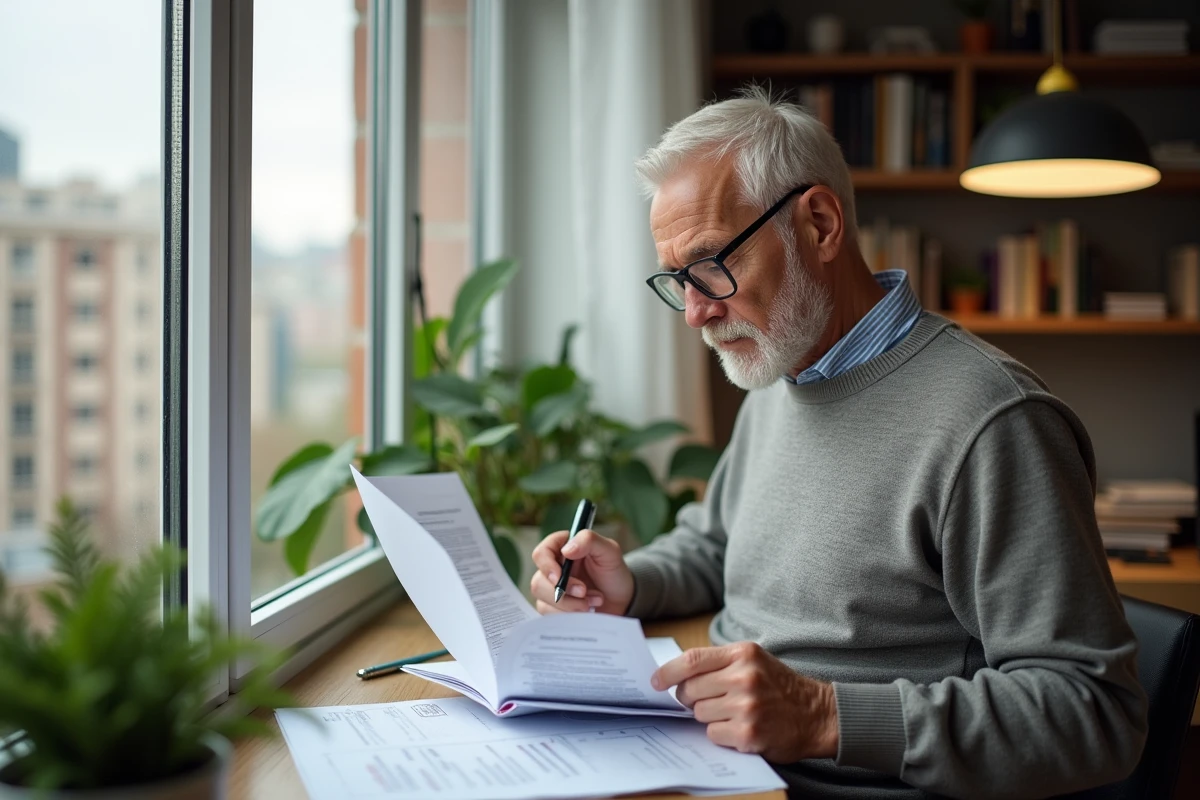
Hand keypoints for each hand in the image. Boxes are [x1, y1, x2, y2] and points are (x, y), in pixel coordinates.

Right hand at [530, 528, 634, 615]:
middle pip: (539, 581)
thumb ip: (589, 541)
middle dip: (563, 591)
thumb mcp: (609, 551)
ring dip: (570, 604)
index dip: (546, 566)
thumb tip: (566, 549)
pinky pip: (550, 615)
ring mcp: (551, 589)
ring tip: (594, 601)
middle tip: (584, 592)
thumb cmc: (614, 572)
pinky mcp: (554, 607)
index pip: (541, 553)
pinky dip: (571, 614)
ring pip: (543, 600)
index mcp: (562, 547)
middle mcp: (553, 568)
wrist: (622, 599)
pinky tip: (588, 610)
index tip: (559, 577)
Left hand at [652, 641, 838, 762]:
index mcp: (743, 653)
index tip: (655, 681)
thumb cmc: (780, 687)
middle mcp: (744, 677)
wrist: (816, 715)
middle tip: (703, 701)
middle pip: (690, 689)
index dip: (667, 672)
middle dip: (689, 698)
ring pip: (699, 713)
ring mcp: (746, 706)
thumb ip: (720, 663)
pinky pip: (713, 733)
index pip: (692, 660)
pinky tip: (739, 728)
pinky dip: (721, 733)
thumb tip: (677, 673)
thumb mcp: (754, 661)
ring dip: (708, 717)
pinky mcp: (748, 733)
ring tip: (732, 713)